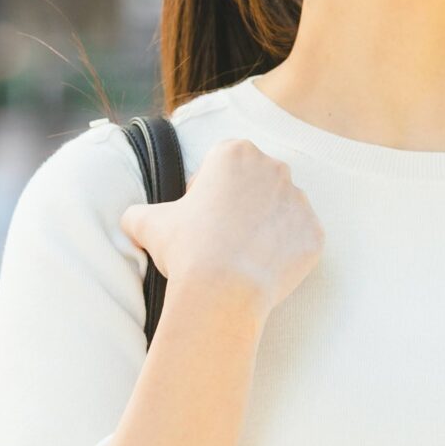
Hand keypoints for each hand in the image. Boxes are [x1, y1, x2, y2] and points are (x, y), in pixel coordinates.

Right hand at [119, 138, 323, 324]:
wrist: (223, 292)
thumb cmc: (187, 250)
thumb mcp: (147, 223)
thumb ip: (137, 213)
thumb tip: (130, 219)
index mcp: (235, 153)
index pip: (221, 164)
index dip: (206, 190)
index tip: (199, 215)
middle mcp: (274, 168)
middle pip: (255, 183)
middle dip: (240, 205)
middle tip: (221, 237)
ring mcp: (299, 201)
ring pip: (280, 210)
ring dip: (265, 226)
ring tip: (242, 255)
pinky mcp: (314, 234)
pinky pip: (300, 239)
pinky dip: (286, 251)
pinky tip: (263, 267)